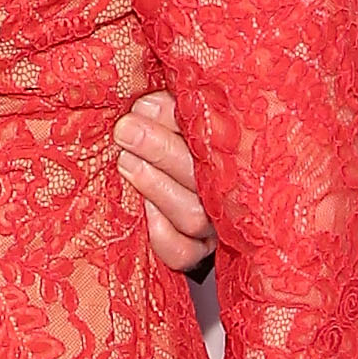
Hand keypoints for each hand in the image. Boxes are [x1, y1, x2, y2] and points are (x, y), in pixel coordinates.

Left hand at [115, 91, 215, 277]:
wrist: (174, 198)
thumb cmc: (177, 143)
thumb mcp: (178, 119)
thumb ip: (170, 108)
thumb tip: (144, 106)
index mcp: (231, 149)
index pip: (219, 134)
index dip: (179, 120)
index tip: (145, 105)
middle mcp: (230, 189)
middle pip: (205, 177)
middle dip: (162, 150)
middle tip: (125, 130)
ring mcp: (216, 223)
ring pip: (195, 215)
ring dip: (157, 187)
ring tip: (125, 162)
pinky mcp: (199, 253)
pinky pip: (184, 253)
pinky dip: (164, 237)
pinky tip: (145, 212)